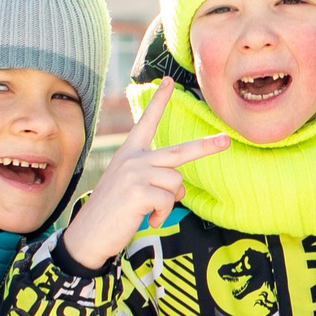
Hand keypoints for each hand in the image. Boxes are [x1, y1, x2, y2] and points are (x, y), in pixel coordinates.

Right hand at [59, 88, 228, 269]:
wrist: (89, 234)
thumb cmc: (113, 212)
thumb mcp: (133, 189)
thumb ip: (156, 181)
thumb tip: (180, 190)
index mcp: (129, 153)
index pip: (146, 122)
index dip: (159, 101)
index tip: (169, 81)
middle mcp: (132, 158)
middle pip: (179, 151)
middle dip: (206, 147)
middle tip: (227, 140)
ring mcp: (134, 173)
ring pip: (176, 183)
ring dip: (169, 203)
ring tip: (151, 212)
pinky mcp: (138, 191)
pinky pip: (168, 201)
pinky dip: (162, 215)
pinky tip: (147, 220)